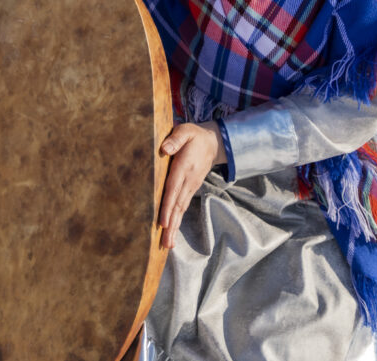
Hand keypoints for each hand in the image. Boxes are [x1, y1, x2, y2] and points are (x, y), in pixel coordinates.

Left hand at [158, 121, 225, 248]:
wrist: (213, 142)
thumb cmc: (193, 136)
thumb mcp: (185, 131)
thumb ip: (175, 139)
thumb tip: (164, 149)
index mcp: (184, 167)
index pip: (174, 190)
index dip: (168, 207)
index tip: (163, 223)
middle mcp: (188, 181)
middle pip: (178, 206)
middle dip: (172, 225)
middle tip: (165, 244)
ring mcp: (191, 187)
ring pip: (181, 209)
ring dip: (175, 227)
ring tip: (168, 245)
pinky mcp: (191, 189)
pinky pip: (182, 207)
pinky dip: (177, 220)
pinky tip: (172, 232)